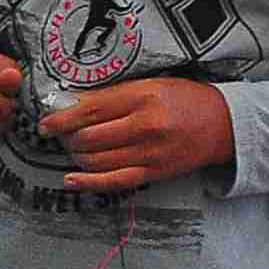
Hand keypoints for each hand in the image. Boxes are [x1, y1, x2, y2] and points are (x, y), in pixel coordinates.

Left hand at [40, 77, 235, 196]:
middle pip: (89, 138)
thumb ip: (114, 95)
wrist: (223, 125)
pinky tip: (71, 180)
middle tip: (61, 136)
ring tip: (73, 150)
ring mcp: (149, 153)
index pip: (90, 110)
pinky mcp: (153, 173)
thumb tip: (73, 103)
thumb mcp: (150, 85)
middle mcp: (144, 126)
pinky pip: (114, 182)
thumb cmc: (184, 99)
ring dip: (76, 158)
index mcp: (142, 97)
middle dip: (68, 139)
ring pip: (96, 161)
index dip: (61, 120)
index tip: (45, 124)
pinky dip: (88, 183)